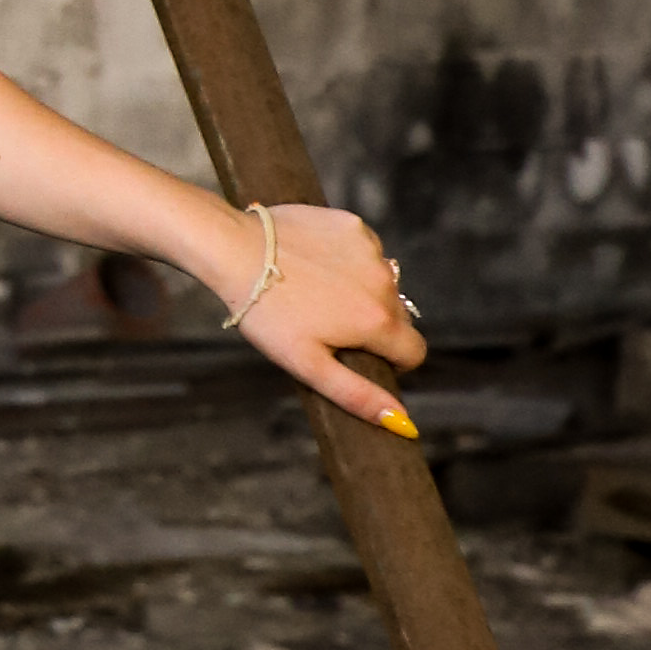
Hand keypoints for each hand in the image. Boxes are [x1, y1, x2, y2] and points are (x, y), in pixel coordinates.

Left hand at [189, 196, 426, 431]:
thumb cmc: (267, 314)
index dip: (392, 362)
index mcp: (378, 321)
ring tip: (316, 294)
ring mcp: (370, 249)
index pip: (415, 352)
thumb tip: (404, 425)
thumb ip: (359, 395)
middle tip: (328, 326)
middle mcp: (385, 281)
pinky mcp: (352, 224)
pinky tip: (314, 265)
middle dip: (374, 327)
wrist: (234, 252)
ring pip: (383, 283)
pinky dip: (349, 261)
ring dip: (362, 292)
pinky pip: (366, 251)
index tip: (360, 357)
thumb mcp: (309, 365)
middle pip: (399, 318)